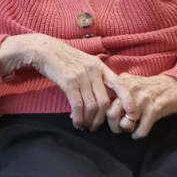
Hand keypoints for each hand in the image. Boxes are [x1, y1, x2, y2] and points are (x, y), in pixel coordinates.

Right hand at [0, 34, 133, 129]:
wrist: (45, 50)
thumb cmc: (65, 59)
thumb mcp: (85, 64)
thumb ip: (95, 78)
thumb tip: (103, 99)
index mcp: (100, 67)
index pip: (120, 85)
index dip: (128, 101)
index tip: (132, 115)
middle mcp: (93, 71)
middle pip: (105, 101)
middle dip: (102, 119)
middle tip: (96, 127)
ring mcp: (81, 76)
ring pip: (92, 106)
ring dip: (89, 121)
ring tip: (85, 126)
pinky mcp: (69, 81)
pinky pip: (78, 105)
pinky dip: (79, 117)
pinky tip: (76, 122)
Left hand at [105, 74, 176, 138]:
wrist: (175, 86)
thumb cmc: (149, 88)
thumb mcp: (129, 83)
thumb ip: (114, 91)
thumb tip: (97, 104)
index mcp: (121, 83)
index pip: (103, 101)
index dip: (100, 114)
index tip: (102, 121)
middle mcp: (130, 90)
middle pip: (111, 114)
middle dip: (113, 126)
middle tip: (118, 128)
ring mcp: (142, 100)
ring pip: (125, 124)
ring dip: (127, 130)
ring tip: (131, 128)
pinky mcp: (154, 110)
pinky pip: (140, 130)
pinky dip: (138, 134)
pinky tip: (139, 131)